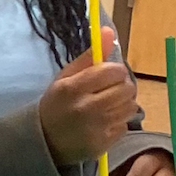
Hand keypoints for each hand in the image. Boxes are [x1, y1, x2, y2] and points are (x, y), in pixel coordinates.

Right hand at [39, 29, 136, 167]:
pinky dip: (117, 123)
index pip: (114, 71)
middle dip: (122, 87)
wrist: (45, 141)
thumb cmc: (57, 104)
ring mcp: (96, 128)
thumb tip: (108, 31)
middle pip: (126, 89)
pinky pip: (125, 126)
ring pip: (131, 107)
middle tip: (109, 91)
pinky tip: (103, 123)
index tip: (107, 75)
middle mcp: (86, 108)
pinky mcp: (103, 144)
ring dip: (122, 104)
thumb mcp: (66, 77)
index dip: (115, 71)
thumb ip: (89, 56)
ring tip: (107, 106)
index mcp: (73, 88)